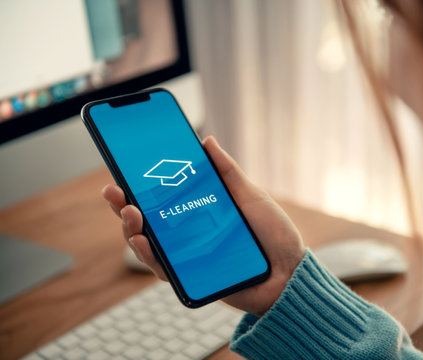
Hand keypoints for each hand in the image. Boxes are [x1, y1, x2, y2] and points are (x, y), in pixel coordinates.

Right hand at [102, 136, 304, 315]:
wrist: (289, 272)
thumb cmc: (273, 234)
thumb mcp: (251, 196)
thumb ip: (227, 172)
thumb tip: (207, 142)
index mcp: (200, 211)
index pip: (163, 197)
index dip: (141, 184)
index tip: (124, 168)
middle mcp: (189, 233)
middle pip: (148, 219)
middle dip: (125, 204)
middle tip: (115, 189)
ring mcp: (188, 256)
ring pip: (148, 244)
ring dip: (131, 228)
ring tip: (129, 212)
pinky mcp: (191, 278)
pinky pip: (163, 269)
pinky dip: (148, 255)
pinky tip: (142, 240)